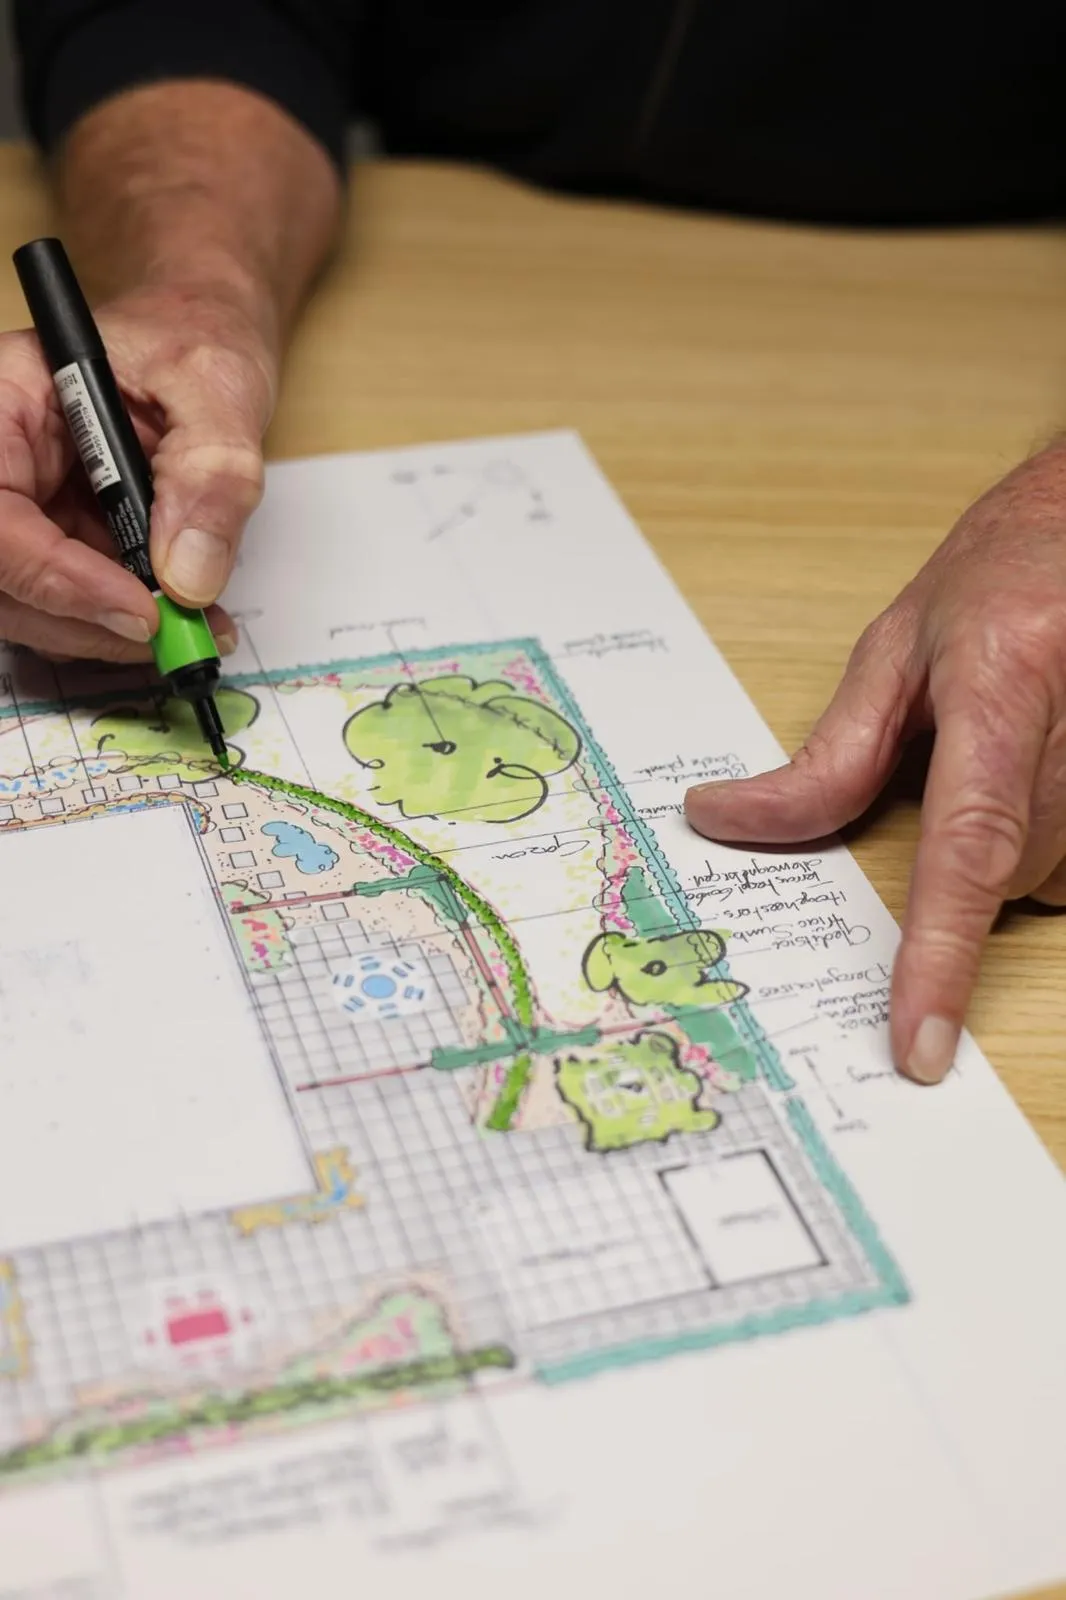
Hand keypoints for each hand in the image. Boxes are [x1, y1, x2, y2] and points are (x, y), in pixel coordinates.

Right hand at [0, 280, 275, 660]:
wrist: (204, 345)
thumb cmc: (195, 339)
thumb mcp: (218, 389)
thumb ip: (211, 476)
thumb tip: (189, 574)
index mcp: (8, 399)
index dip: (52, 573)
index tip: (137, 609)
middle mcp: (3, 458)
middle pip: (1, 573)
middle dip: (82, 618)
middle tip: (172, 635)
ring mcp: (25, 505)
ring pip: (29, 603)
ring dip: (107, 632)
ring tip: (193, 626)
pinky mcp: (57, 539)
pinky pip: (70, 603)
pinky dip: (124, 625)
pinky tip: (183, 615)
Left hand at [685, 441, 1065, 1084]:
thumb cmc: (1003, 578)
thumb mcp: (896, 651)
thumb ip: (827, 756)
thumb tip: (726, 823)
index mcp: (1005, 688)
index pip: (969, 849)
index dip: (939, 958)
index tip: (918, 1047)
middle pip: (1007, 876)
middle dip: (963, 848)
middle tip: (966, 756)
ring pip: (1049, 880)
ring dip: (1012, 843)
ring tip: (1020, 746)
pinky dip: (1050, 840)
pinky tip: (1051, 769)